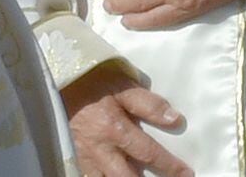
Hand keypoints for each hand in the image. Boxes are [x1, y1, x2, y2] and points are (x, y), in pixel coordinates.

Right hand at [62, 65, 190, 176]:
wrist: (58, 78)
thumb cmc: (93, 81)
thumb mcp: (122, 85)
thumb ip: (148, 103)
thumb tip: (175, 119)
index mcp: (115, 130)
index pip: (149, 153)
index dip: (169, 166)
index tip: (186, 173)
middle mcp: (100, 149)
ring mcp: (85, 157)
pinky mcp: (74, 158)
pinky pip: (89, 176)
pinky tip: (111, 176)